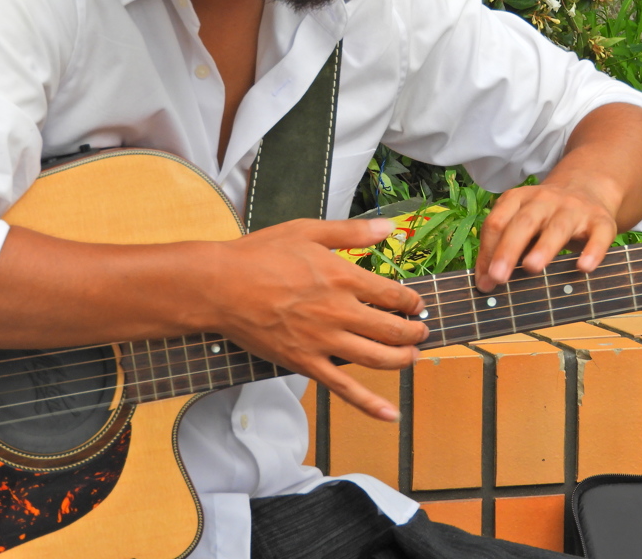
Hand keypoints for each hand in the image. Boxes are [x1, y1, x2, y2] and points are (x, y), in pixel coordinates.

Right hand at [210, 218, 427, 420]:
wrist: (220, 287)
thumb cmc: (260, 255)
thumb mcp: (308, 230)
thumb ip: (352, 232)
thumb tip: (389, 227)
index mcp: (343, 277)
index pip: (393, 295)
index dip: (412, 302)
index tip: (416, 304)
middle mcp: (339, 312)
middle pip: (392, 330)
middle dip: (414, 333)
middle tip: (421, 332)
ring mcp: (323, 341)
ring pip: (377, 359)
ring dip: (403, 360)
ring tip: (412, 356)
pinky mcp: (305, 363)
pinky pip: (344, 389)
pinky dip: (370, 404)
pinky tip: (390, 414)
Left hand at [474, 180, 617, 291]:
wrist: (588, 189)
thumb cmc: (545, 217)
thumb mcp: (522, 223)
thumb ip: (503, 246)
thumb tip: (485, 282)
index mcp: (519, 199)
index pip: (497, 222)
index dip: (488, 251)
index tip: (484, 281)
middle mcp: (545, 200)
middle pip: (523, 223)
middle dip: (508, 250)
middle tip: (498, 277)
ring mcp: (574, 209)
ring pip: (558, 228)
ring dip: (543, 248)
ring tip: (531, 268)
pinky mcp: (600, 221)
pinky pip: (598, 235)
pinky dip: (592, 251)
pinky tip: (583, 268)